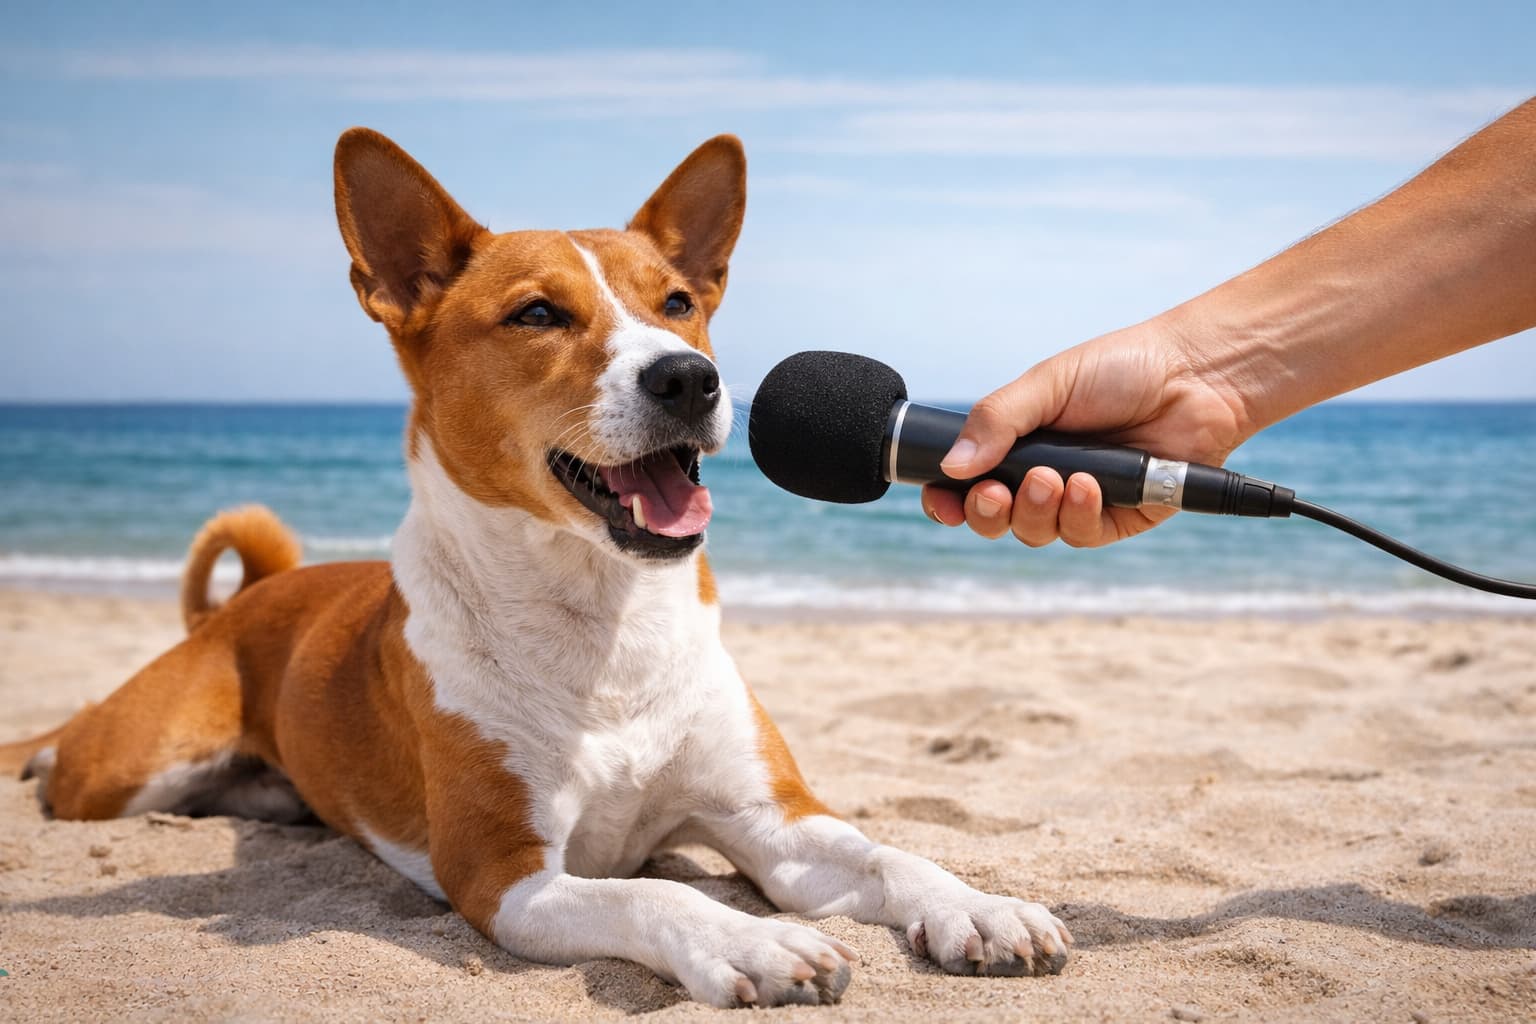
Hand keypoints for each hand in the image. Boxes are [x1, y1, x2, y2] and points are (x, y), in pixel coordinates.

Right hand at [921, 316, 1255, 546]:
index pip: (968, 484)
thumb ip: (995, 420)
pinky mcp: (1119, 517)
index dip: (949, 501)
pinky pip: (1082, 535)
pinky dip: (1079, 514)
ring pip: (1034, 533)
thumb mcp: (1046, 384)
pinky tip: (1090, 486)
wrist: (1195, 374)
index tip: (942, 500)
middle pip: (994, 519)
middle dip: (986, 513)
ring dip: (1035, 511)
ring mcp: (1081, 501)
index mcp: (1019, 444)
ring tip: (1053, 478)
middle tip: (995, 493)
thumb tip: (950, 464)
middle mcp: (1044, 476)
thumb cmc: (1121, 369)